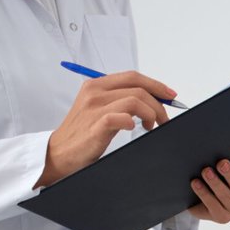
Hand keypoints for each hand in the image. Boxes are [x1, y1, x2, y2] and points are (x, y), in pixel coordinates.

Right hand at [39, 71, 175, 186]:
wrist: (59, 152)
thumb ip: (119, 100)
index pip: (133, 77)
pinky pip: (120, 117)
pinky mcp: (95, 125)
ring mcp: (94, 108)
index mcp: (96, 85)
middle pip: (138, 88)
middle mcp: (95, 92)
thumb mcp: (99, 108)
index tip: (170, 96)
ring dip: (151, 114)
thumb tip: (150, 100)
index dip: (156, 85)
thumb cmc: (82, 132)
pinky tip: (135, 129)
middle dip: (159, 103)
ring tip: (151, 126)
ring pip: (135, 101)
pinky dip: (133, 122)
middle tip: (164, 119)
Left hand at [187, 158, 229, 223]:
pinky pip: (214, 206)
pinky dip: (204, 193)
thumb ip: (226, 159)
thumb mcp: (221, 166)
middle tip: (221, 163)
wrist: (198, 197)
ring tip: (205, 171)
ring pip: (227, 197)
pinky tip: (196, 183)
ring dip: (216, 183)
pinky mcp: (223, 218)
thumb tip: (217, 146)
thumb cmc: (214, 175)